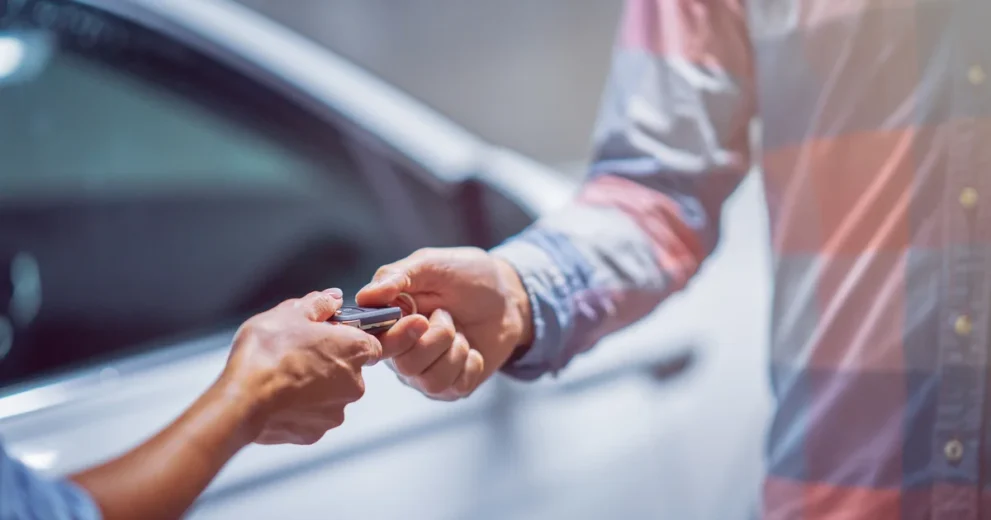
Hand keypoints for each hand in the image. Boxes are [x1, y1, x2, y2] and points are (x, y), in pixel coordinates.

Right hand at [220, 288, 429, 444]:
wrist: (243, 400)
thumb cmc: (267, 352)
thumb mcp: (291, 313)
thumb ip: (319, 303)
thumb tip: (333, 298)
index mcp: (355, 350)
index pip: (371, 343)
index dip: (351, 338)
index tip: (333, 336)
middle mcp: (354, 383)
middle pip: (350, 370)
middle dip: (329, 363)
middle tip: (299, 354)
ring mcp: (336, 411)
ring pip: (331, 395)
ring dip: (314, 386)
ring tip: (283, 376)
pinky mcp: (315, 433)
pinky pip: (312, 416)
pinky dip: (299, 408)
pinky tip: (278, 397)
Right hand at [356, 247, 532, 400]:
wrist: (508, 295)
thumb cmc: (466, 275)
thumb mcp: (431, 264)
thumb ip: (396, 276)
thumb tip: (364, 296)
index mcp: (390, 322)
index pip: (375, 345)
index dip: (397, 338)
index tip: (420, 319)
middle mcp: (403, 351)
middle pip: (406, 367)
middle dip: (436, 339)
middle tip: (447, 315)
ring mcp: (427, 371)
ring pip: (431, 381)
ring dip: (455, 351)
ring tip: (460, 331)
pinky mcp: (452, 386)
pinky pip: (455, 388)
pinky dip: (471, 364)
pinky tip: (472, 348)